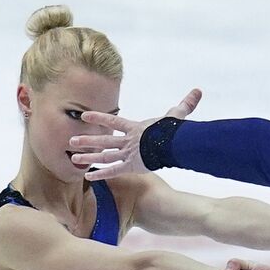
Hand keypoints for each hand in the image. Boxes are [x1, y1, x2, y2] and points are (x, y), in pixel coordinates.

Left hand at [68, 88, 201, 179]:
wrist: (173, 144)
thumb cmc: (174, 131)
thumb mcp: (176, 117)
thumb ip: (184, 105)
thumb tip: (198, 92)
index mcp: (135, 128)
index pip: (113, 120)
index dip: (98, 117)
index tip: (84, 115)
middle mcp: (128, 141)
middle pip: (104, 140)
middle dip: (87, 140)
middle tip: (71, 140)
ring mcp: (128, 154)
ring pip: (104, 156)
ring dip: (88, 156)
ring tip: (73, 157)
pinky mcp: (131, 166)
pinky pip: (113, 171)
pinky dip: (100, 174)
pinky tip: (87, 177)